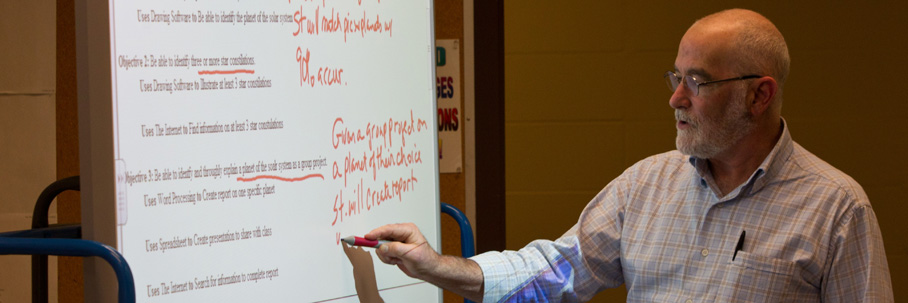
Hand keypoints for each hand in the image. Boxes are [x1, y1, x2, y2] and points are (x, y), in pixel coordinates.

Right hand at [367, 222, 484, 300]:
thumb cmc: (426, 260)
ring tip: (397, 259)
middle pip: (382, 236)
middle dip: (383, 248)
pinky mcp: (393, 249)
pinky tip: (396, 261)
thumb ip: (396, 249)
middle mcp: (401, 234)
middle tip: (387, 255)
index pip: (389, 229)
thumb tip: (383, 247)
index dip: (377, 233)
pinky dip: (387, 259)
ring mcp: (396, 242)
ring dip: (386, 255)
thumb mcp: (411, 254)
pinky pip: (382, 253)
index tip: (367, 237)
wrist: (428, 270)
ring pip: (380, 246)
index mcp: (408, 230)